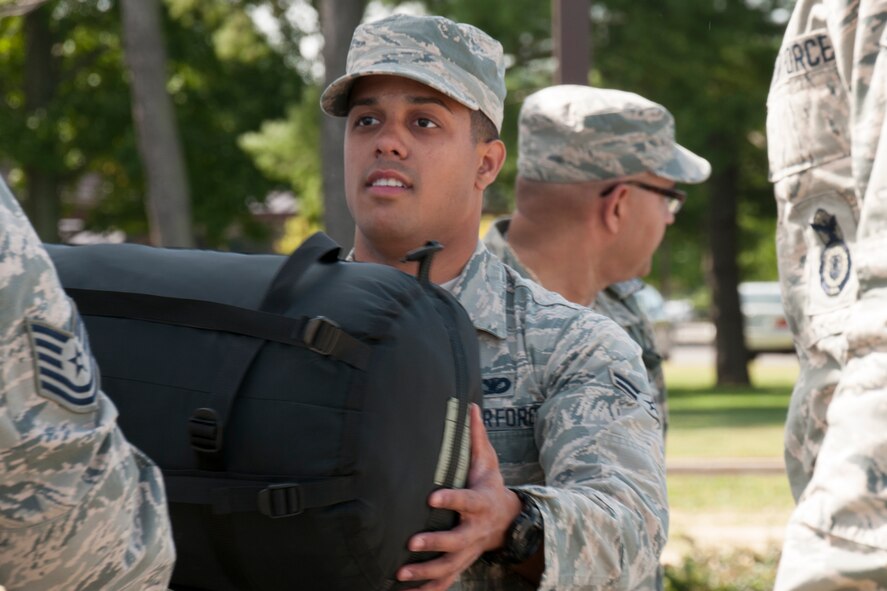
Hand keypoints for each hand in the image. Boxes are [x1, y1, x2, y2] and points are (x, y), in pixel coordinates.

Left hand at [396, 403, 521, 589]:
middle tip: (411, 542)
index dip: (450, 500)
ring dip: (425, 573)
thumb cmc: (490, 486)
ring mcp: (468, 551)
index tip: (431, 497)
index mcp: (480, 503)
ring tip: (400, 574)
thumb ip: (476, 436)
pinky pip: (445, 582)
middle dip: (434, 543)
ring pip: (448, 567)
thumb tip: (471, 405)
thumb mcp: (488, 461)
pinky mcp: (462, 564)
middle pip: (456, 541)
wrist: (508, 521)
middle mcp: (474, 531)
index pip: (465, 501)